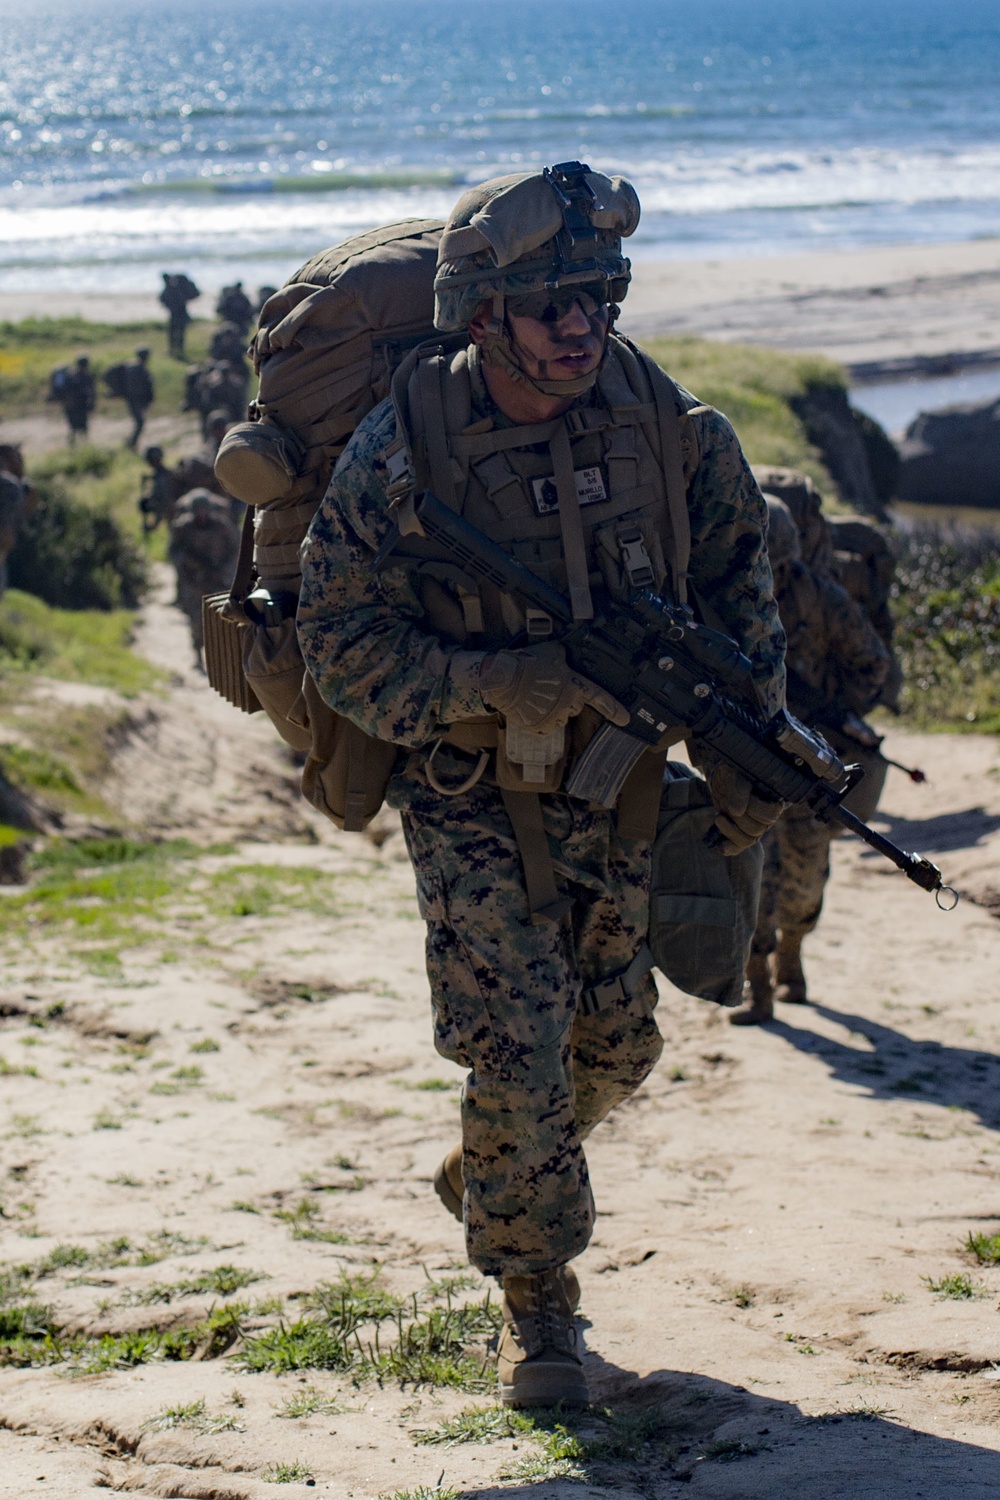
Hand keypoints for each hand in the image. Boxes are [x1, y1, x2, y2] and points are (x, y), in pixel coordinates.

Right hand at [480, 641, 628, 736]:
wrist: (504, 677)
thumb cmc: (528, 662)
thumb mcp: (552, 651)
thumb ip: (565, 657)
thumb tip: (567, 655)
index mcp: (574, 686)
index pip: (600, 698)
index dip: (615, 710)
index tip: (626, 719)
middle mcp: (567, 704)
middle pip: (574, 706)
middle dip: (565, 699)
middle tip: (549, 689)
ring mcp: (553, 717)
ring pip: (560, 717)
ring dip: (553, 710)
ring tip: (536, 697)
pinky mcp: (539, 727)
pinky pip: (545, 728)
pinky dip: (540, 721)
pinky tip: (531, 708)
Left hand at [709, 763, 783, 854]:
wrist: (724, 778)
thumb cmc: (733, 773)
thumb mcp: (735, 775)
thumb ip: (738, 790)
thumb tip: (737, 812)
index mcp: (773, 803)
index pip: (770, 814)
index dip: (753, 807)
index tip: (741, 795)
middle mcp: (765, 820)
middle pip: (757, 830)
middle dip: (739, 818)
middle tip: (725, 804)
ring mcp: (752, 829)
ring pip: (748, 840)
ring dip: (730, 831)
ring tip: (718, 817)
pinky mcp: (738, 835)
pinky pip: (736, 848)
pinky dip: (728, 847)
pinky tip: (719, 844)